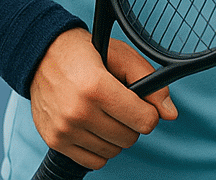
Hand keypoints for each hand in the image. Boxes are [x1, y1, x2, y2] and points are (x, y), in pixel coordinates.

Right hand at [29, 29, 177, 169]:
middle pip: (129, 138)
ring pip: (112, 151)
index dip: (150, 112)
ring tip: (107, 113)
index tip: (143, 104)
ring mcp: (64, 129)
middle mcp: (78, 112)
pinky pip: (92, 161)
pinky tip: (97, 127)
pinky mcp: (54, 141)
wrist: (46, 56)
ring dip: (116, 136)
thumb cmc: (90, 53)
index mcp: (98, 87)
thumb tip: (170, 114)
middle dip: (133, 123)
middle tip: (123, 105)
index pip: (143, 120)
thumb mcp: (125, 57)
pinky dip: (101, 148)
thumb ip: (152, 85)